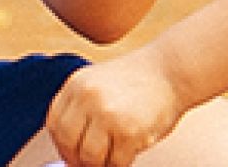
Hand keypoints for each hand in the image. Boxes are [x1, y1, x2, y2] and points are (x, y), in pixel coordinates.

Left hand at [47, 51, 187, 166]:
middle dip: (78, 159)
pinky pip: (116, 163)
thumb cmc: (140, 79)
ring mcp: (107, 114)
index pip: (54, 124)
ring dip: (101, 163)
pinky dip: (121, 164)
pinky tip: (129, 151)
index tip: (71, 153)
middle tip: (91, 162)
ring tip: (114, 154)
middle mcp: (88, 97)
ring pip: (90, 158)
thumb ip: (81, 108)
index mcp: (77, 84)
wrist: (173, 70)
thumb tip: (70, 149)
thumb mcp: (100, 82)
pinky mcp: (128, 131)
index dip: (61, 144)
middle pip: (68, 143)